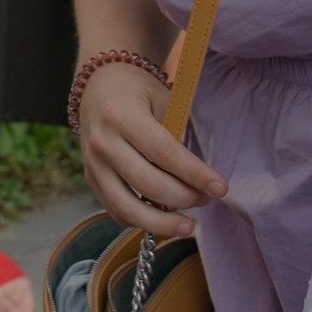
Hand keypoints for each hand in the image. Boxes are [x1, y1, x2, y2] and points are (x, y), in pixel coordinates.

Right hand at [76, 62, 225, 238]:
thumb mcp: (162, 99)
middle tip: (207, 198)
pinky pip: (115, 210)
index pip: (164, 153)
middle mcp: (102, 141)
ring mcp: (92, 163)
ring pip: (126, 207)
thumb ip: (176, 135)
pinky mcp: (90, 178)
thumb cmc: (139, 91)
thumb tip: (198, 179)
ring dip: (162, 224)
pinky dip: (141, 221)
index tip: (221, 188)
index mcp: (121, 115)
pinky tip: (162, 220)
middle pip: (149, 184)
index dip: (195, 174)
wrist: (98, 85)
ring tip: (188, 226)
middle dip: (185, 198)